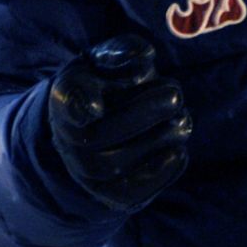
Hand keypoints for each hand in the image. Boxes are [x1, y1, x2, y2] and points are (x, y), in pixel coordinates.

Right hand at [48, 35, 190, 208]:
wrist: (95, 127)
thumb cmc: (107, 83)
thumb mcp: (109, 59)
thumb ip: (123, 51)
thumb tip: (141, 57)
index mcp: (66, 98)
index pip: (69, 102)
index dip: (79, 105)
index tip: (96, 107)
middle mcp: (69, 139)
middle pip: (105, 132)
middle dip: (150, 110)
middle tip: (174, 94)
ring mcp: (87, 171)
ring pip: (120, 161)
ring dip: (164, 134)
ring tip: (179, 117)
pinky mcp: (112, 194)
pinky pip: (136, 188)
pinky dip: (163, 169)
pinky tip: (178, 150)